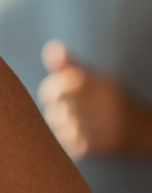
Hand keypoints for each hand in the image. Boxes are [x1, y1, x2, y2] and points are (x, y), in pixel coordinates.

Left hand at [38, 41, 151, 158]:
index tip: (54, 95)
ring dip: (60, 125)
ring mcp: (105, 125)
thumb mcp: (96, 78)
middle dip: (55, 109)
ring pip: (60, 125)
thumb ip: (71, 65)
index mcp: (102, 84)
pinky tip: (78, 136)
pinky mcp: (103, 145)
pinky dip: (68, 140)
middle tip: (65, 112)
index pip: (60, 86)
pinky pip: (69, 142)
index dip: (51, 91)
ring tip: (72, 124)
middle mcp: (105, 103)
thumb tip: (52, 47)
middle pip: (56, 106)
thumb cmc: (112, 101)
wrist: (144, 130)